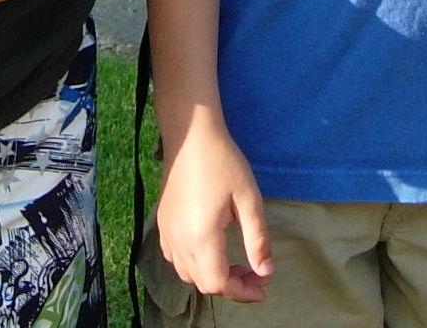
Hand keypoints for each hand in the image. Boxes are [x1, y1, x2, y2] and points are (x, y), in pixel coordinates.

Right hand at [156, 122, 272, 301]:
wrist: (190, 133)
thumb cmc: (223, 161)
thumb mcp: (248, 198)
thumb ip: (257, 238)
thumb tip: (265, 272)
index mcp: (202, 237)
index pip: (219, 283)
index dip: (242, 292)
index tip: (262, 285)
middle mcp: (179, 240)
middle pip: (202, 283)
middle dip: (230, 285)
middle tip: (253, 271)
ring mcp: (166, 231)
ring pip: (186, 272)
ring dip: (210, 275)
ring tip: (233, 261)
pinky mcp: (162, 221)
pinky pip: (173, 256)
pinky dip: (191, 263)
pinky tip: (207, 247)